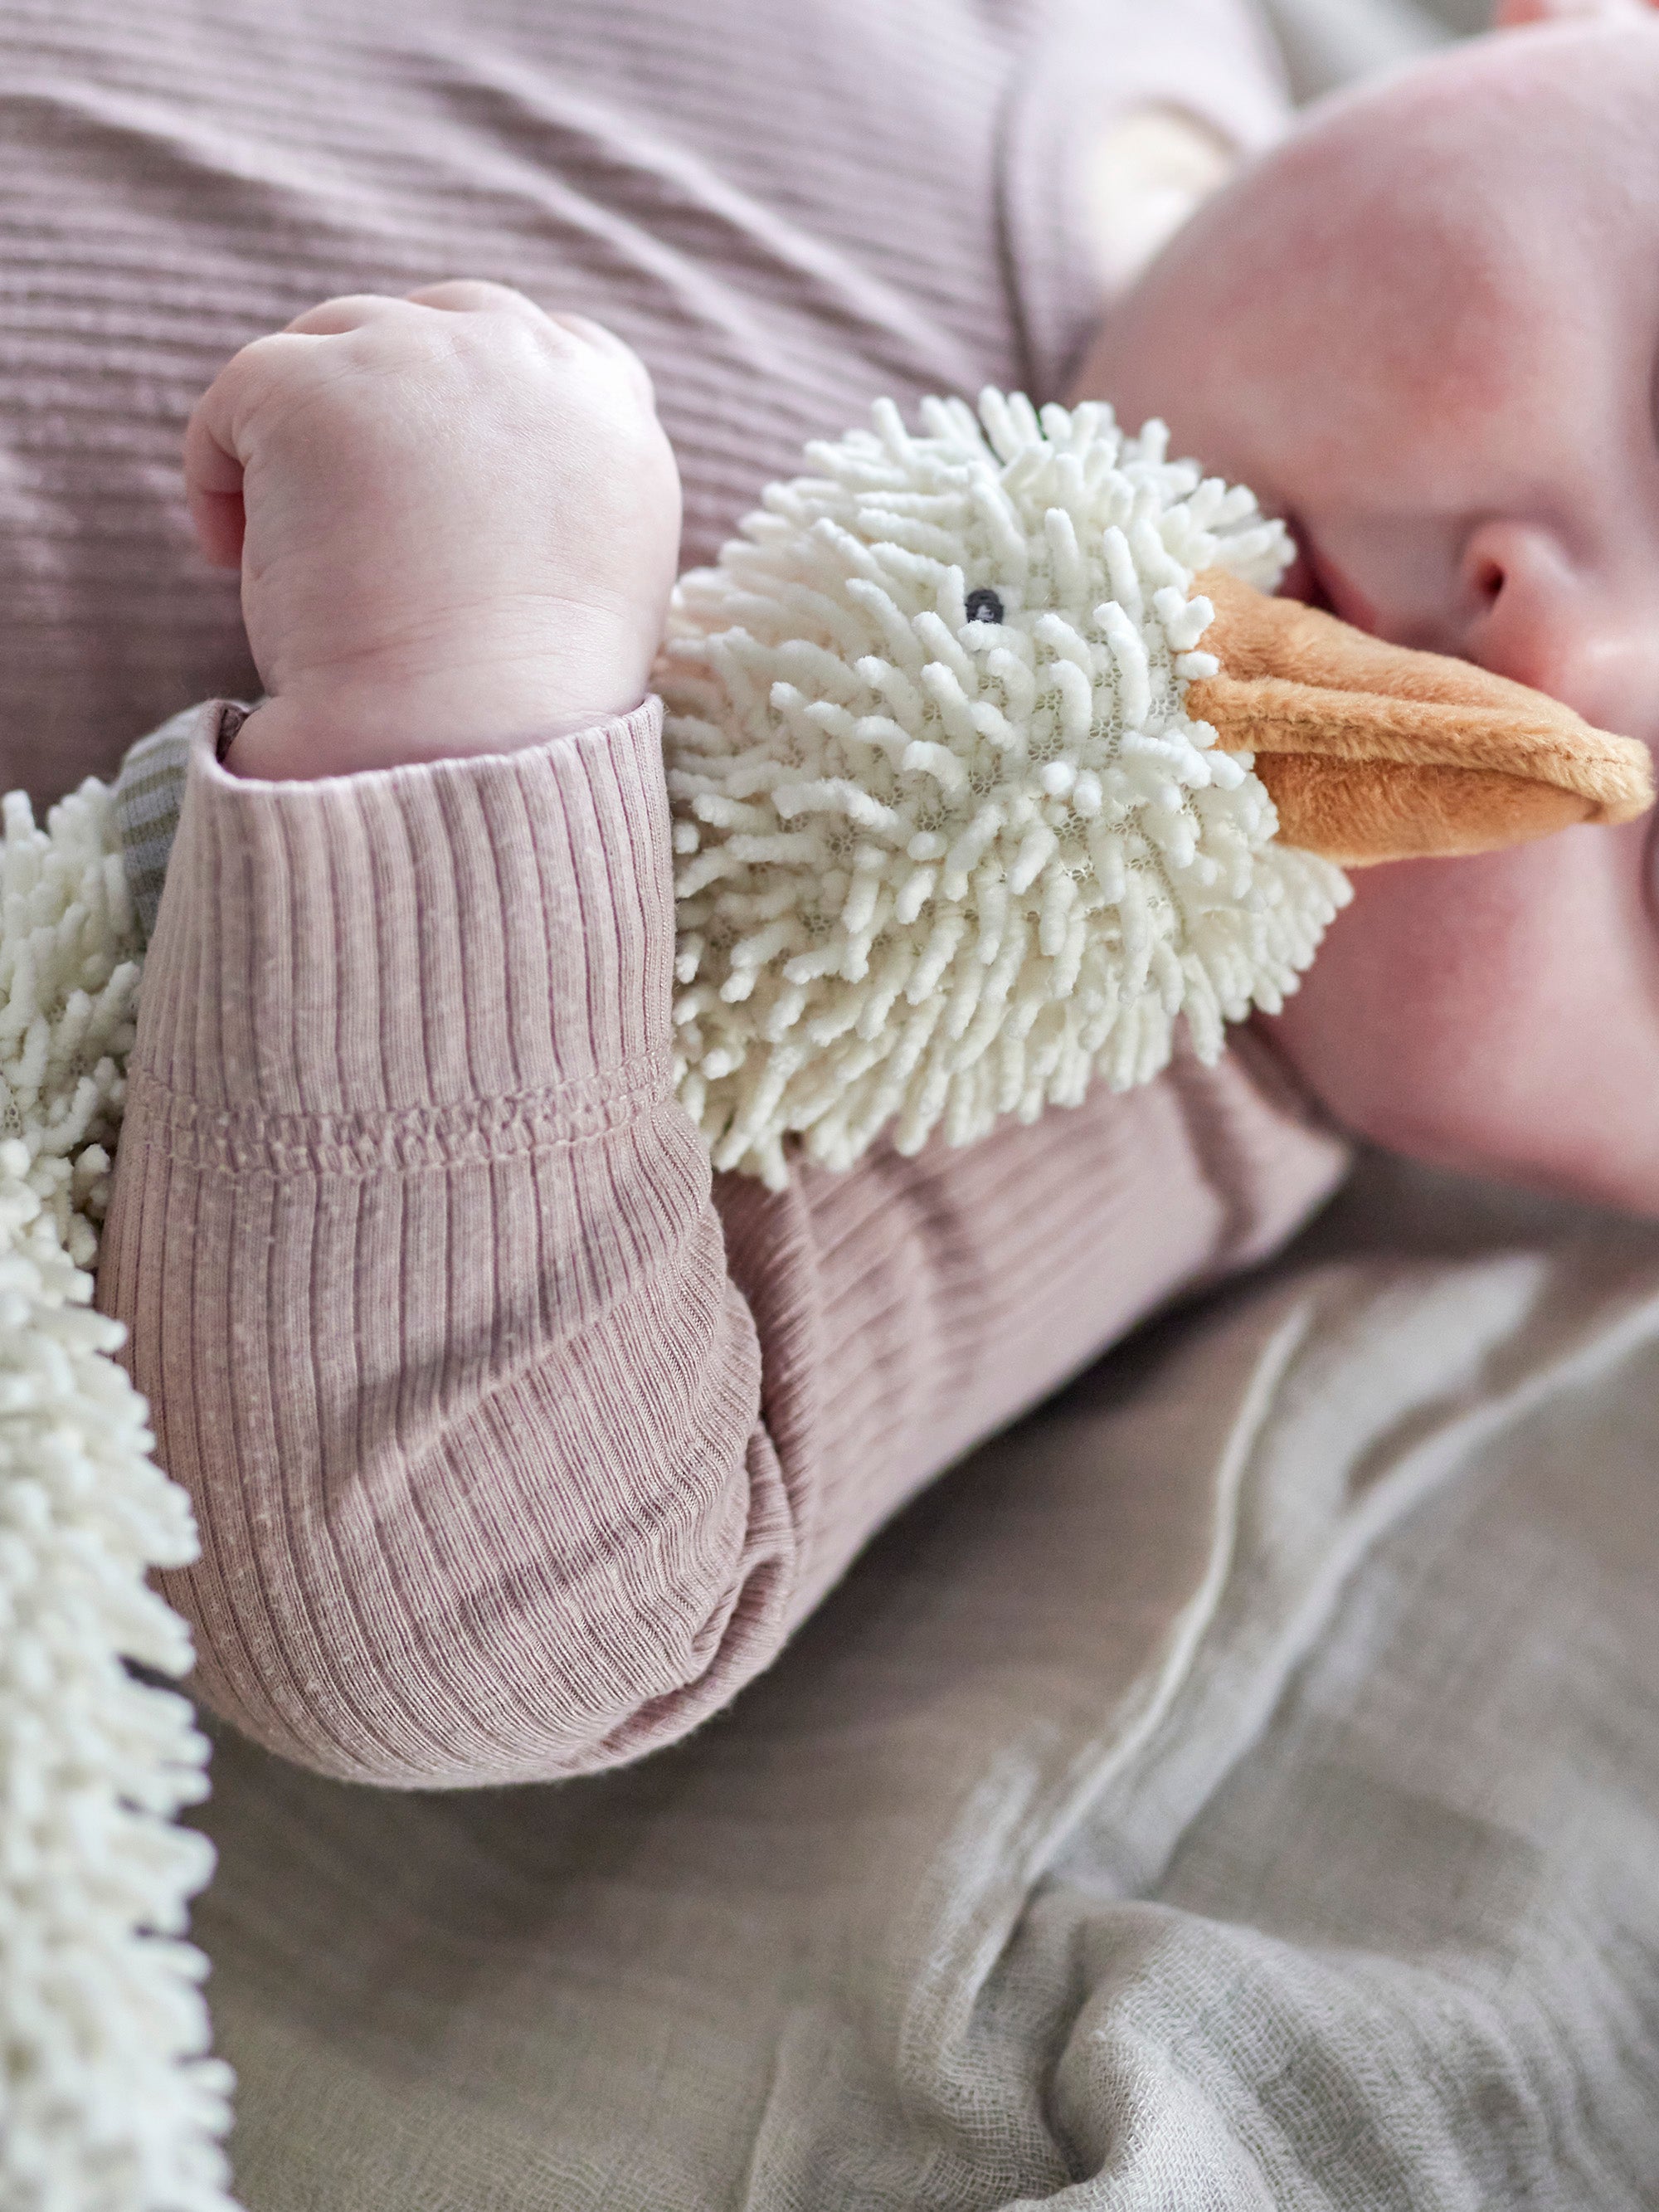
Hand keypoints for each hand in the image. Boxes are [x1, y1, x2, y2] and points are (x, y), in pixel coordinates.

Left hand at [184, 281, 681, 778]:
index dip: (479, 396)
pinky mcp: (314, 382)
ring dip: (302, 441)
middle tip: (340, 512)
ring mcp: (422, 355)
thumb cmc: (517, 712)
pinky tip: (231, 556)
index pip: (554, 345)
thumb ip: (547, 506)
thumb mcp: (587, 589)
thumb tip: (458, 499)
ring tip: (297, 555)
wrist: (465, 738)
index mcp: (617, 420)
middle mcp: (533, 361)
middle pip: (431, 325)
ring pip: (329, 351)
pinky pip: (237, 397)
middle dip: (376, 400)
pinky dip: (217, 474)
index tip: (431, 468)